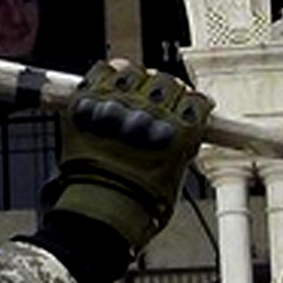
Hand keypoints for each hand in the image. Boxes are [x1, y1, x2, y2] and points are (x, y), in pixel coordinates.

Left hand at [50, 60, 212, 250]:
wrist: (101, 211)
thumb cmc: (139, 204)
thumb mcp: (175, 174)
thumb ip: (176, 144)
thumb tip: (173, 129)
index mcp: (180, 129)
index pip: (195, 100)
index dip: (190, 103)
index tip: (184, 106)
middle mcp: (152, 112)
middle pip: (164, 82)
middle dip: (162, 90)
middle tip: (153, 101)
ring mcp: (118, 104)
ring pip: (131, 71)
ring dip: (131, 79)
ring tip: (126, 92)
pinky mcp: (87, 103)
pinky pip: (98, 72)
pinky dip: (101, 76)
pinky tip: (103, 86)